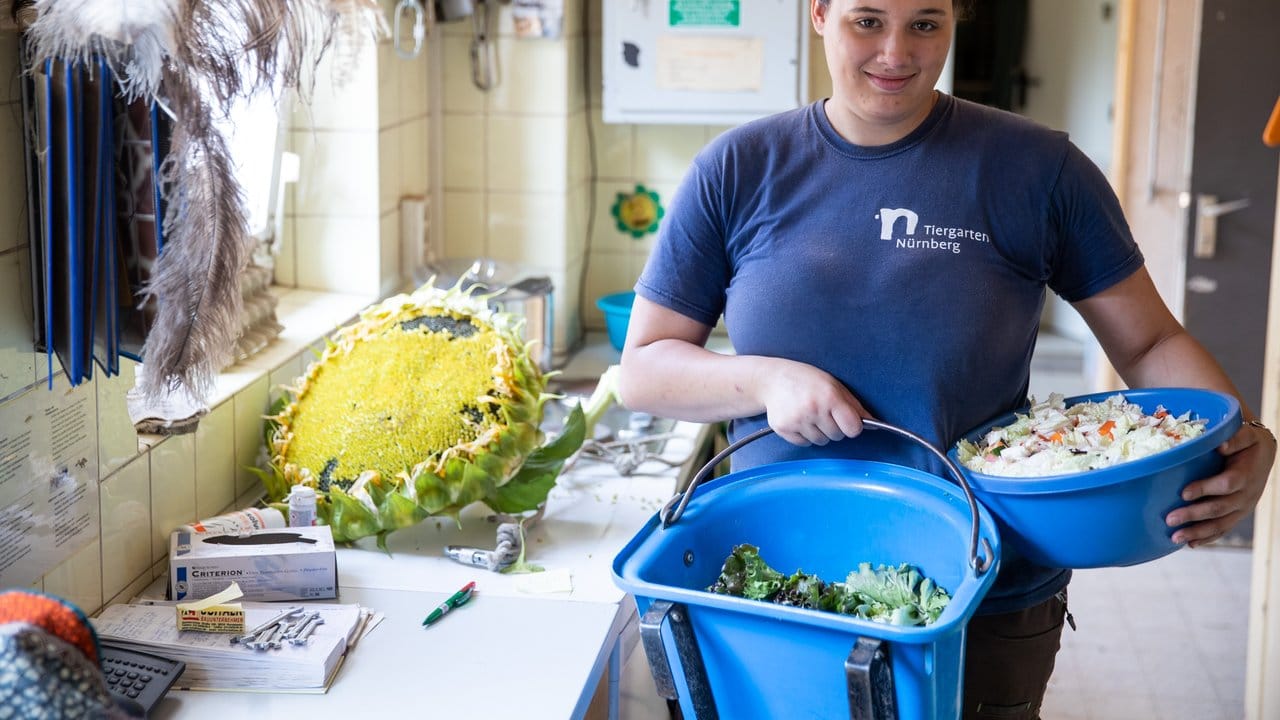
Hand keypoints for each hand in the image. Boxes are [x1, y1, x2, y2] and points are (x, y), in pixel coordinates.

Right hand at [756, 358, 867, 445]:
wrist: (772, 380)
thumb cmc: (806, 380)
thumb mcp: (833, 385)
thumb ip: (854, 406)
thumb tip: (875, 424)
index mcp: (830, 397)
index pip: (853, 428)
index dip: (852, 426)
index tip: (847, 420)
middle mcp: (814, 409)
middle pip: (838, 436)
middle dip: (834, 427)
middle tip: (823, 412)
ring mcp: (797, 420)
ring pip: (821, 442)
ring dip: (819, 432)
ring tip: (809, 414)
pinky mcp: (784, 429)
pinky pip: (804, 444)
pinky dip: (804, 435)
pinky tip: (798, 419)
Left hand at [1166, 421, 1275, 546]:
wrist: (1264, 454)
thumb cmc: (1247, 442)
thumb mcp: (1246, 435)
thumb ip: (1235, 438)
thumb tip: (1220, 445)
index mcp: (1247, 473)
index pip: (1227, 484)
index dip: (1206, 489)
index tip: (1183, 493)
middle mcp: (1247, 494)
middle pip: (1220, 508)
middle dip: (1194, 515)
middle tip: (1169, 519)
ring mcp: (1243, 507)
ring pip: (1221, 524)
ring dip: (1198, 532)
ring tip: (1174, 538)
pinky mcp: (1238, 514)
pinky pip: (1224, 529)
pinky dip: (1207, 537)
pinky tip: (1191, 544)